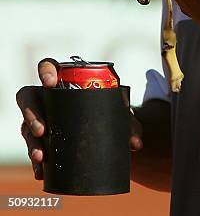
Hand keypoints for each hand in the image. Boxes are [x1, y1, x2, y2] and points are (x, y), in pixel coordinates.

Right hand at [16, 58, 142, 180]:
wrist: (106, 129)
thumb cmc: (109, 109)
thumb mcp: (119, 111)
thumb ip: (129, 123)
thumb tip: (136, 143)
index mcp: (65, 79)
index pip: (48, 66)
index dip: (45, 70)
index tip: (50, 82)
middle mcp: (47, 97)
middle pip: (28, 98)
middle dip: (32, 113)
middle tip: (43, 130)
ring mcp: (41, 117)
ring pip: (26, 125)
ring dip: (31, 142)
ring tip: (41, 156)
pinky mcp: (41, 138)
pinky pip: (33, 147)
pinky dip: (36, 161)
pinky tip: (40, 171)